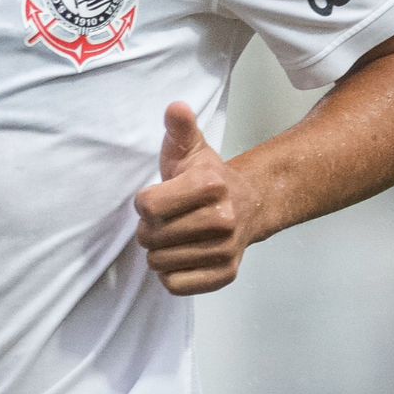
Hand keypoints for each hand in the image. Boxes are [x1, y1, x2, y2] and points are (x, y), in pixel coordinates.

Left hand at [133, 102, 256, 295]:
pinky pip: (175, 284)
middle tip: (165, 219)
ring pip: (160, 263)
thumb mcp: (191, 148)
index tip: (157, 196)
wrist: (249, 204)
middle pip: (151, 237)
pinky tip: (180, 255)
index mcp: (210, 185)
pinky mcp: (225, 275)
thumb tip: (176, 108)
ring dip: (157, 251)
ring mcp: (225, 250)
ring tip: (173, 235)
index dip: (144, 202)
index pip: (148, 207)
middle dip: (148, 228)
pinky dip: (169, 273)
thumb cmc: (207, 176)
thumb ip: (180, 127)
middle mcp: (222, 219)